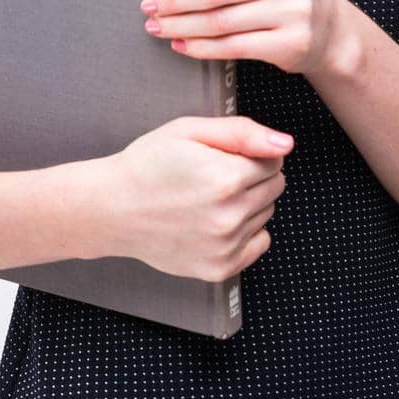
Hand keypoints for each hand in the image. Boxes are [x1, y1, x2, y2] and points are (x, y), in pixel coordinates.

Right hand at [103, 114, 289, 280]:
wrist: (113, 208)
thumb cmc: (148, 164)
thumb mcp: (190, 130)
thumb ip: (243, 132)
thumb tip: (285, 143)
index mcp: (226, 178)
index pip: (274, 161)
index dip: (252, 153)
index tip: (227, 154)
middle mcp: (230, 216)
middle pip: (274, 187)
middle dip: (254, 176)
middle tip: (216, 173)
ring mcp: (225, 247)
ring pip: (266, 214)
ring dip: (249, 202)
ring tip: (210, 196)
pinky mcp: (219, 268)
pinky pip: (259, 244)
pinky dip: (246, 231)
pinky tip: (216, 220)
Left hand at [140, 0, 339, 75]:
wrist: (328, 26)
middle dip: (173, 1)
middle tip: (148, 6)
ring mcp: (292, 11)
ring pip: (219, 23)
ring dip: (180, 26)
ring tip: (157, 27)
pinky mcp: (291, 44)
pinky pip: (232, 47)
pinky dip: (200, 48)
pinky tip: (181, 45)